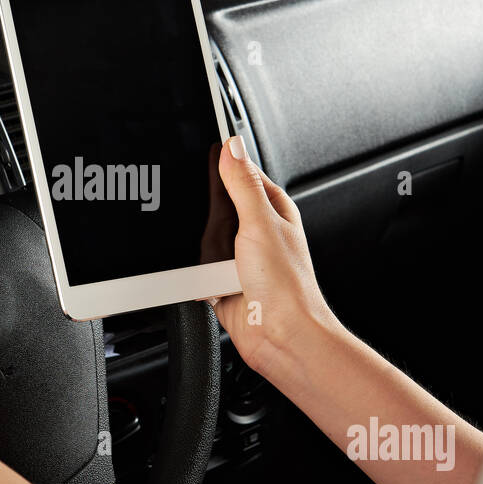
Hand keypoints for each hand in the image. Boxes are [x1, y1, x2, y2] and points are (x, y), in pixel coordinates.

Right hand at [211, 136, 339, 380]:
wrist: (281, 337)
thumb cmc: (287, 287)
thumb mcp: (260, 223)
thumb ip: (242, 184)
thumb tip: (232, 146)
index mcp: (273, 208)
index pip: (241, 172)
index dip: (221, 165)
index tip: (200, 158)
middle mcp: (256, 232)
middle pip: (214, 207)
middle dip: (206, 217)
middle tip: (215, 229)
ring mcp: (238, 259)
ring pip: (202, 239)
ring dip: (203, 251)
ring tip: (217, 263)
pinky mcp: (221, 283)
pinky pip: (196, 270)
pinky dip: (196, 275)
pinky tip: (207, 281)